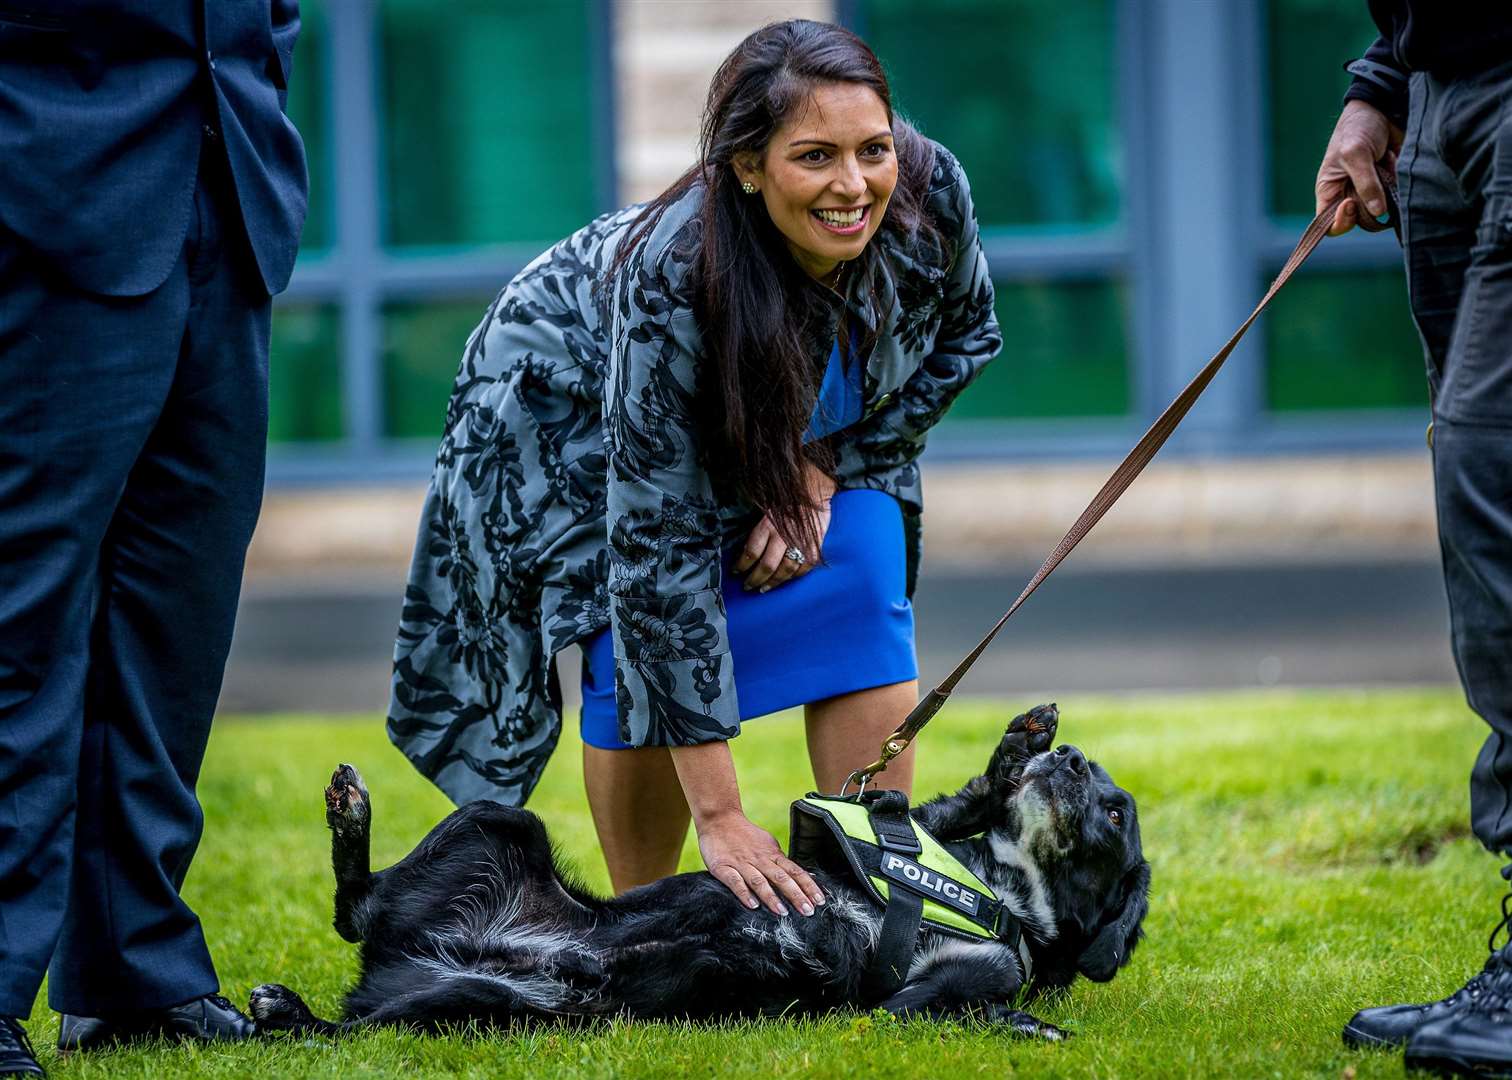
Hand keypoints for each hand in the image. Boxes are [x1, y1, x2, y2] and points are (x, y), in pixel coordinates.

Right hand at [696, 811, 825, 916]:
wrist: (719, 818)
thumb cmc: (745, 835)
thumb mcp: (768, 845)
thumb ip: (781, 862)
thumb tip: (803, 875)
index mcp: (772, 855)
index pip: (795, 871)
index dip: (808, 886)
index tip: (820, 901)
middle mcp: (760, 859)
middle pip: (781, 878)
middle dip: (796, 895)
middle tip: (808, 911)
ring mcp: (741, 863)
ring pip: (760, 881)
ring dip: (772, 897)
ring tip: (782, 912)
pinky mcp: (723, 867)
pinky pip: (735, 881)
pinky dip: (744, 893)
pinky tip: (752, 905)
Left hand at [733, 464, 835, 592]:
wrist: (813, 487)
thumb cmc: (786, 496)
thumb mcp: (765, 508)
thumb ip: (758, 529)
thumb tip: (746, 548)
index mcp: (768, 525)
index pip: (751, 552)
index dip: (741, 565)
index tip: (736, 572)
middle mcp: (783, 536)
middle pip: (766, 566)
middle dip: (755, 579)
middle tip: (748, 586)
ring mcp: (800, 543)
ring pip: (785, 571)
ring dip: (773, 583)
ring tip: (764, 588)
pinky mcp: (815, 546)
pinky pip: (804, 568)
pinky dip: (794, 577)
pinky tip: (786, 581)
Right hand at [1314, 100, 1403, 235]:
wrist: (1385, 107)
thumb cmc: (1358, 127)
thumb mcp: (1356, 153)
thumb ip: (1365, 184)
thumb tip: (1377, 212)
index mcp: (1330, 190)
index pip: (1328, 224)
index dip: (1339, 221)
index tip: (1352, 204)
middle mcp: (1348, 194)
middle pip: (1356, 221)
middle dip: (1367, 210)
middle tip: (1376, 190)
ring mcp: (1370, 190)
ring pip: (1378, 212)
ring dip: (1386, 199)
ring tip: (1386, 173)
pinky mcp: (1389, 185)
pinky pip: (1395, 200)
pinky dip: (1399, 191)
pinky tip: (1396, 171)